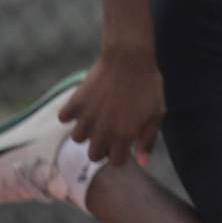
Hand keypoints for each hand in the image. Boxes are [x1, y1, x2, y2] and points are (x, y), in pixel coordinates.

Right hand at [58, 51, 163, 168]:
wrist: (130, 59)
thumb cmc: (148, 86)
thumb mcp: (156, 113)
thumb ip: (148, 139)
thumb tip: (142, 162)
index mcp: (124, 136)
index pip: (115, 162)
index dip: (120, 154)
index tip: (124, 143)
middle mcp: (102, 132)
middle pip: (93, 155)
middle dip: (102, 146)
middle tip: (110, 130)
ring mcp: (87, 118)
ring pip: (77, 139)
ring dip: (86, 131)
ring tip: (97, 117)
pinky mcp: (75, 103)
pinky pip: (63, 118)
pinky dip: (71, 113)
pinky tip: (85, 105)